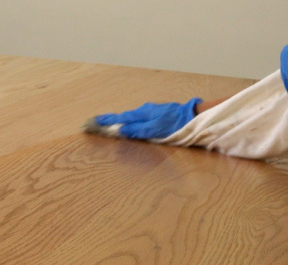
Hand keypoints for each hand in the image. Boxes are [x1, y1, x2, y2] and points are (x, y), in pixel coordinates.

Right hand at [88, 98, 202, 139]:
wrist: (193, 116)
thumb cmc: (175, 124)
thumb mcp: (154, 129)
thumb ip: (138, 130)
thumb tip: (122, 130)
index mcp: (142, 114)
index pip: (120, 118)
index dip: (107, 120)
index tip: (94, 121)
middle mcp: (144, 110)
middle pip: (124, 116)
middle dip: (111, 120)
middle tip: (98, 123)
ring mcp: (151, 111)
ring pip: (132, 117)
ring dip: (121, 121)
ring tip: (110, 125)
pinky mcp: (157, 114)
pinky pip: (139, 118)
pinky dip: (131, 121)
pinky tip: (130, 124)